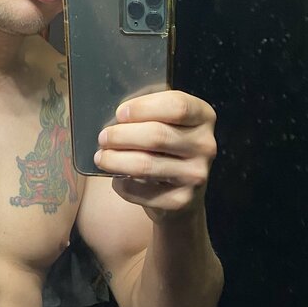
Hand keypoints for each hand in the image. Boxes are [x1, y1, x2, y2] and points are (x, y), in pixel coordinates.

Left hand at [93, 90, 217, 221]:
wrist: (181, 194)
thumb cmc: (165, 148)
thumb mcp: (166, 122)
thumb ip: (148, 112)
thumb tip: (116, 115)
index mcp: (203, 117)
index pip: (177, 106)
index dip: (143, 108)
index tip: (120, 114)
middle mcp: (205, 145)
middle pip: (157, 135)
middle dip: (121, 136)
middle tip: (103, 138)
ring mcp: (196, 175)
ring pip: (145, 164)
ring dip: (115, 160)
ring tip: (101, 157)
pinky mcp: (181, 200)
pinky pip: (140, 191)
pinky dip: (122, 184)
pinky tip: (118, 179)